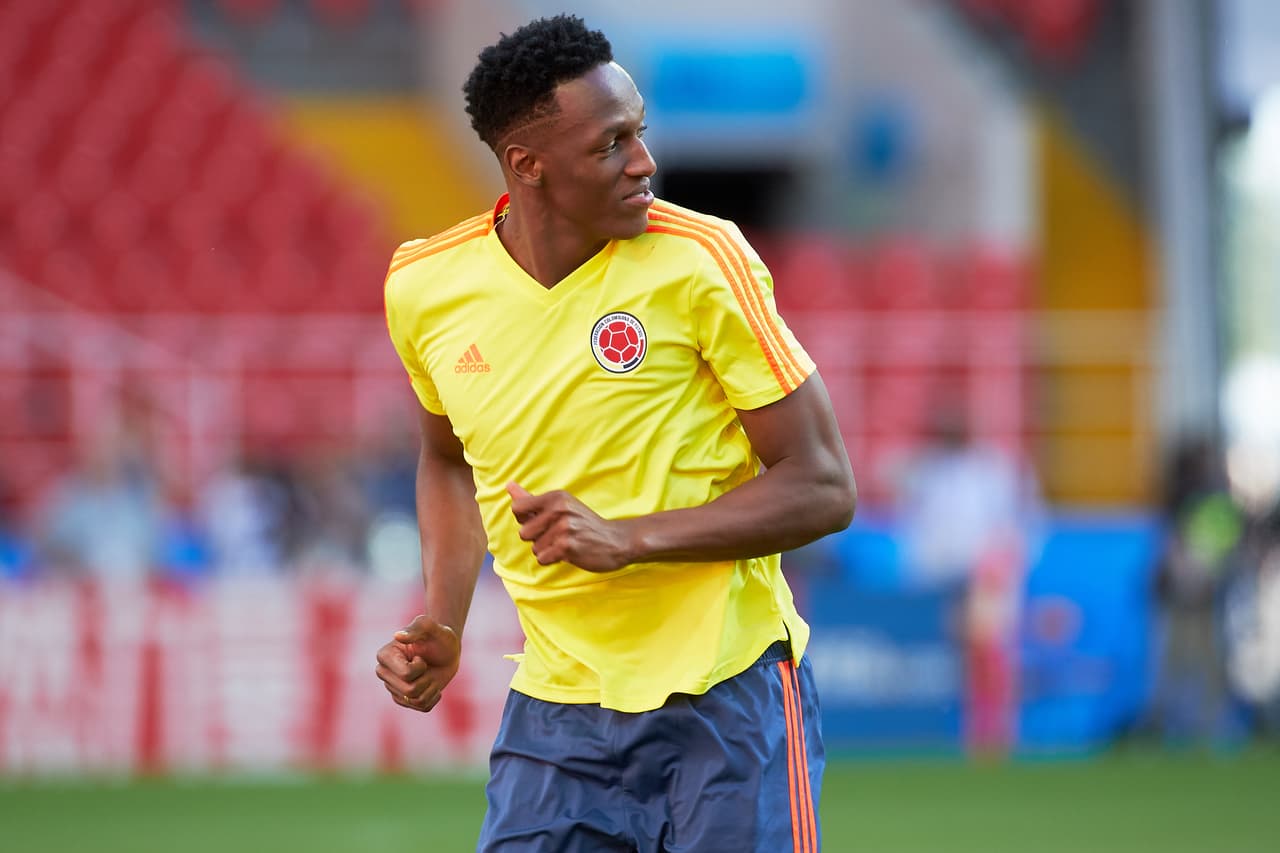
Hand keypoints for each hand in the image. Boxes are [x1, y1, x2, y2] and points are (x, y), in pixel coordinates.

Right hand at [374, 614, 460, 712]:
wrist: (447, 650)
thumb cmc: (438, 636)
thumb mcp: (431, 628)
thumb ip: (417, 628)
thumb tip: (398, 636)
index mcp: (384, 656)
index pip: (405, 674)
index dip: (420, 667)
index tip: (420, 656)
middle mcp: (384, 673)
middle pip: (409, 690)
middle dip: (426, 679)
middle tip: (427, 666)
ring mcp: (393, 688)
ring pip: (416, 701)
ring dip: (431, 687)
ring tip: (429, 674)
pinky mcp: (404, 700)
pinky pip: (422, 707)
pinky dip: (434, 697)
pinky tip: (433, 685)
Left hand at [507, 482, 632, 571]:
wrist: (616, 540)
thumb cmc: (584, 523)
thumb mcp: (561, 505)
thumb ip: (532, 499)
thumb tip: (508, 486)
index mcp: (555, 497)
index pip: (518, 508)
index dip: (525, 519)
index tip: (542, 521)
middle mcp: (559, 509)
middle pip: (524, 532)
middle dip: (537, 538)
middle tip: (558, 535)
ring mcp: (563, 528)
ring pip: (534, 548)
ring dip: (547, 550)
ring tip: (565, 543)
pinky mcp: (567, 546)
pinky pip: (542, 559)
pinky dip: (552, 559)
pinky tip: (568, 552)